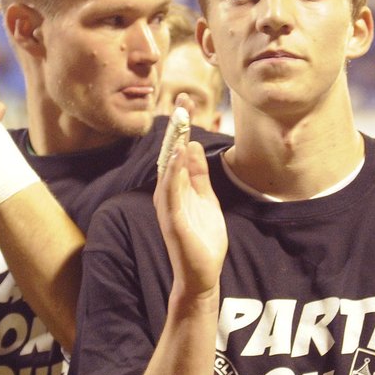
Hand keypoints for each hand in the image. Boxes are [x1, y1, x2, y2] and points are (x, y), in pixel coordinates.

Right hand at [153, 113, 226, 296]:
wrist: (201, 275)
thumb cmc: (202, 239)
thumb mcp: (205, 199)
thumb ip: (197, 174)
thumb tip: (190, 145)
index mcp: (177, 186)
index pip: (178, 149)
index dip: (182, 124)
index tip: (187, 99)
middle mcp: (168, 192)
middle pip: (170, 152)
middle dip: (176, 125)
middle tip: (182, 99)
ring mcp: (168, 205)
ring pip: (169, 167)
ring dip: (174, 141)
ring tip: (182, 118)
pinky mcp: (172, 219)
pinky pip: (172, 190)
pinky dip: (174, 170)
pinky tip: (179, 152)